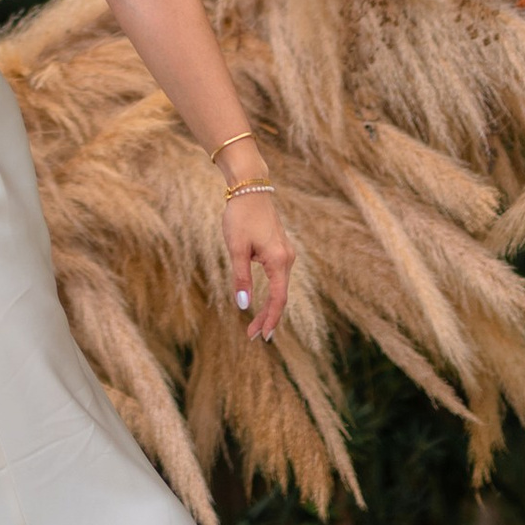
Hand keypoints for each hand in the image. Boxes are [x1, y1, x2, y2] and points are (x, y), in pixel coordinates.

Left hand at [223, 188, 291, 342]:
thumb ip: (241, 278)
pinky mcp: (281, 249)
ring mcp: (286, 253)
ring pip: (280, 287)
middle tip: (252, 336)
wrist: (250, 188)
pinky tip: (262, 302)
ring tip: (254, 324)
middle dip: (267, 317)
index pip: (278, 299)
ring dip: (269, 306)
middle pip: (280, 296)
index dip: (270, 319)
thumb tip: (244, 305)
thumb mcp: (236, 249)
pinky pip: (278, 277)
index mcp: (279, 260)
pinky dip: (271, 292)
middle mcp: (288, 258)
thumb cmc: (241, 216)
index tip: (261, 336)